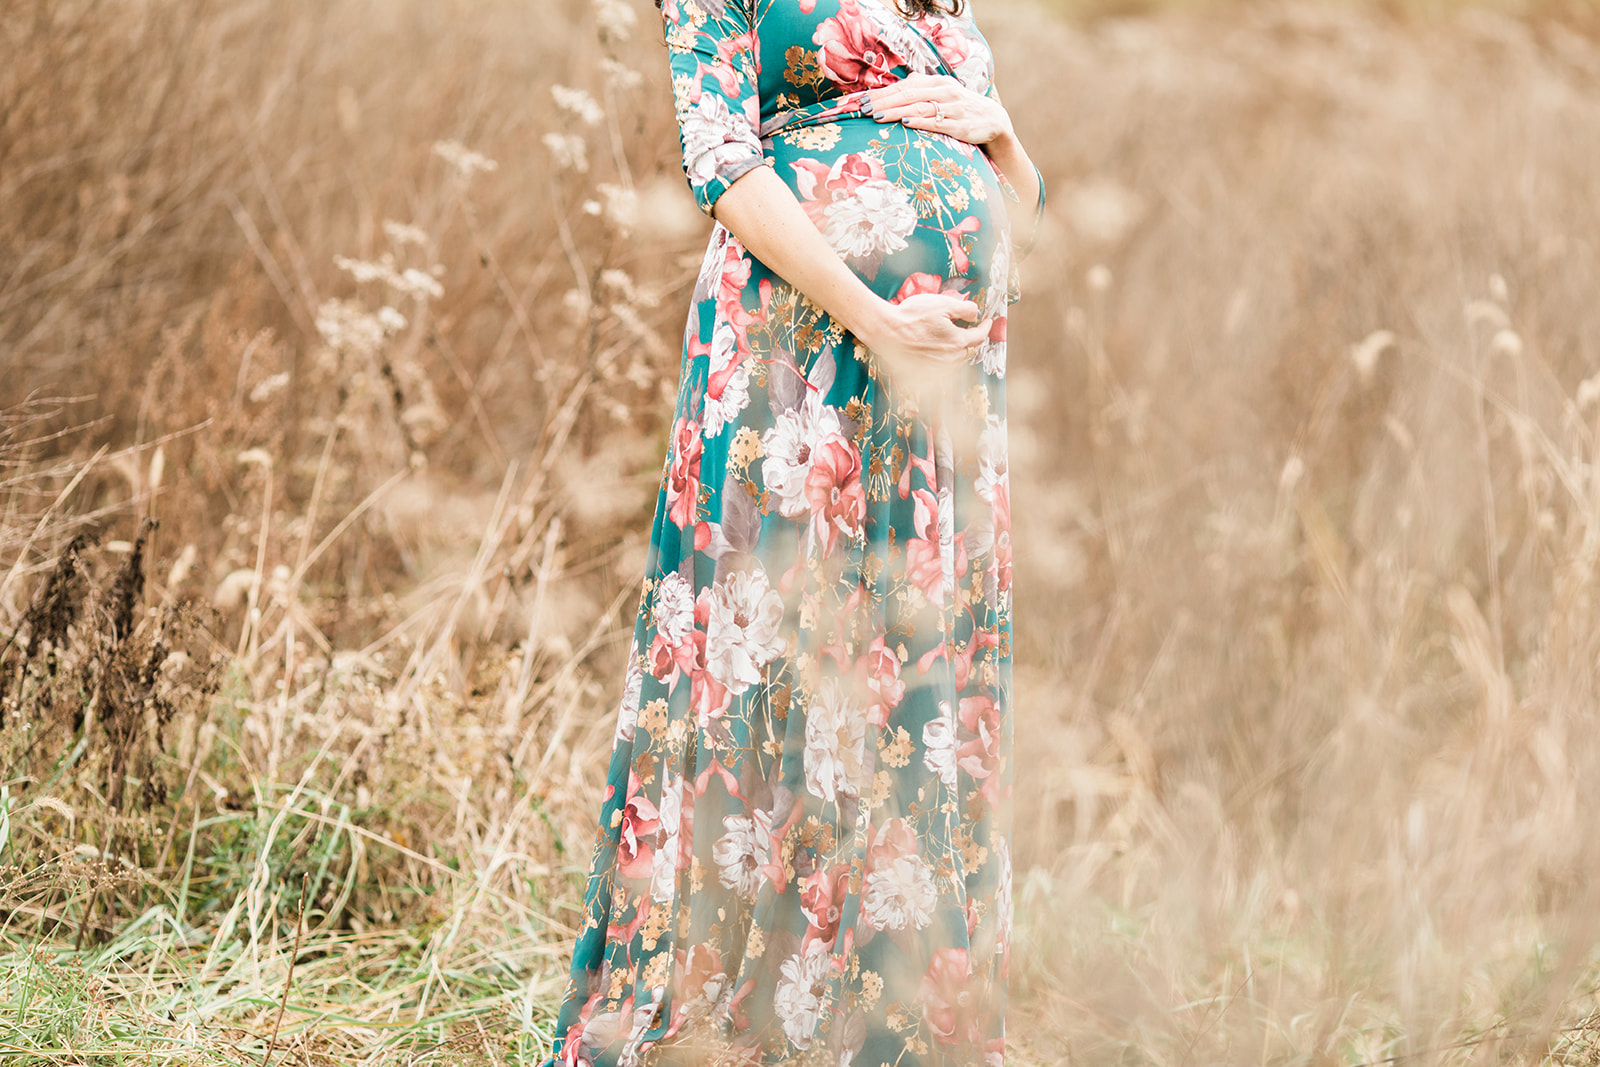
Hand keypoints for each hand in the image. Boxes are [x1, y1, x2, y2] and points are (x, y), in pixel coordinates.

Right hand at [855, 292, 990, 397]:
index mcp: (957, 342)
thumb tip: (976, 313)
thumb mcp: (942, 304)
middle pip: (969, 350)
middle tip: (970, 329)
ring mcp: (937, 368)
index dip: (986, 327)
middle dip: (972, 339)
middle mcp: (950, 359)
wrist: (885, 331)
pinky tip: (937, 349)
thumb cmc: (911, 316)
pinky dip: (945, 359)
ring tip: (952, 339)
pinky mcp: (925, 372)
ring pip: (956, 360)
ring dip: (958, 350)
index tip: (987, 322)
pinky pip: (942, 368)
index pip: (980, 336)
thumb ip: (964, 309)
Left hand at [864, 73, 1013, 146]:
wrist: (992, 120)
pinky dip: (921, 122)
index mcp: (936, 83)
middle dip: (884, 101)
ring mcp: (952, 108)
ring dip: (897, 111)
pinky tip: (906, 122)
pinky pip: (937, 122)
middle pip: (908, 94)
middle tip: (864, 108)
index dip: (883, 92)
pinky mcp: (959, 125)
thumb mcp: (941, 93)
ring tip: (878, 116)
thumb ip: (921, 89)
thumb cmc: (959, 107)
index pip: (904, 85)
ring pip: (919, 107)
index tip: (862, 100)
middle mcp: (944, 92)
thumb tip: (898, 85)